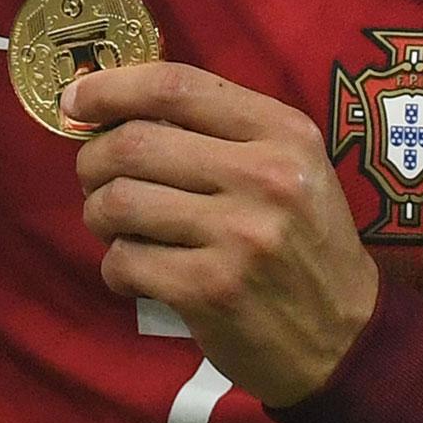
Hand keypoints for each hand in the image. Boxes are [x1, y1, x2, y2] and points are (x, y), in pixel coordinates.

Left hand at [66, 62, 378, 408]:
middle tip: (92, 176)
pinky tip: (137, 270)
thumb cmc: (302, 240)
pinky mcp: (211, 290)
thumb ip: (216, 128)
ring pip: (120, 201)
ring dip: (97, 213)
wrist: (346, 336)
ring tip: (113, 224)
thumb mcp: (287, 164)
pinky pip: (125, 260)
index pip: (176, 85)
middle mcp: (265, 176)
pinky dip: (116, 265)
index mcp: (282, 131)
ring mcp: (239, 235)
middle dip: (93, 158)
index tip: (76, 97)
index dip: (111, 87)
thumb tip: (112, 103)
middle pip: (134, 143)